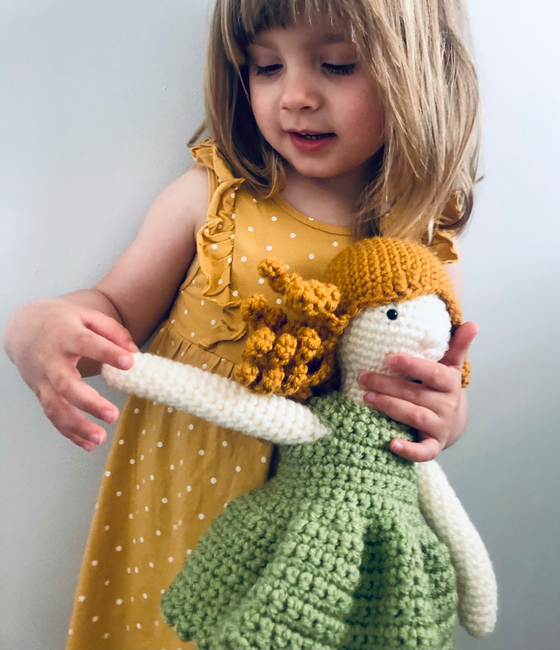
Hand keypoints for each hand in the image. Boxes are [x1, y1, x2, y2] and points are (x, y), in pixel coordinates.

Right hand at [4, 298, 137, 450]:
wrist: (23, 328)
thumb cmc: (63, 322)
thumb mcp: (88, 316)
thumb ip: (113, 331)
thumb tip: (135, 352)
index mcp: (65, 334)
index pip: (87, 343)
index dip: (107, 353)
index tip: (129, 363)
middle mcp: (50, 360)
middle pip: (66, 384)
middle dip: (89, 403)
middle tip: (112, 415)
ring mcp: (42, 379)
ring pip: (55, 407)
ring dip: (77, 426)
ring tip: (100, 438)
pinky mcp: (40, 393)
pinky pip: (53, 416)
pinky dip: (69, 433)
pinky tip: (88, 444)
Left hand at [358, 322, 477, 461]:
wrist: (453, 423)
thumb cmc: (442, 388)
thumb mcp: (450, 366)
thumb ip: (457, 345)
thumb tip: (473, 323)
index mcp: (449, 383)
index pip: (433, 373)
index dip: (412, 365)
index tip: (389, 357)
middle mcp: (446, 405)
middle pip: (415, 394)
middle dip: (388, 385)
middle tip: (363, 377)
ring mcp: (440, 427)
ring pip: (414, 417)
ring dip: (390, 407)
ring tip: (367, 398)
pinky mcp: (433, 445)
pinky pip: (423, 451)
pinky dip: (409, 450)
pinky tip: (392, 444)